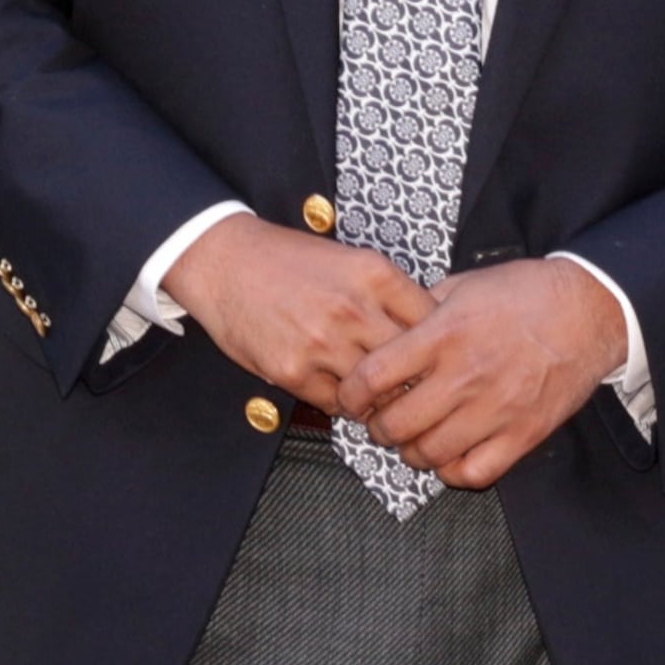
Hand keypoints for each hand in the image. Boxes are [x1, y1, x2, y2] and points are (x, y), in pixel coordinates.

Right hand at [163, 213, 433, 414]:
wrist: (225, 262)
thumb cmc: (287, 260)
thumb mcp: (350, 260)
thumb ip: (388, 293)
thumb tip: (428, 331)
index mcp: (374, 274)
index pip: (432, 321)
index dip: (439, 345)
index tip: (438, 357)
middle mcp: (353, 308)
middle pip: (410, 363)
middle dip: (415, 380)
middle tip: (416, 389)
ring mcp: (323, 342)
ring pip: (376, 391)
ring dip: (379, 399)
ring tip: (378, 397)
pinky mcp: (293, 371)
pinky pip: (336, 404)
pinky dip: (343, 404)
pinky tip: (340, 392)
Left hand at [339, 260, 627, 488]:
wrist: (589, 310)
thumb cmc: (525, 293)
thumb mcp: (465, 284)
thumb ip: (422, 308)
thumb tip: (386, 327)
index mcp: (443, 334)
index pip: (374, 376)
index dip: (351, 393)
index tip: (351, 396)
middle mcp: (464, 375)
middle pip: (396, 424)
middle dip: (377, 428)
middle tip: (379, 422)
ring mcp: (494, 409)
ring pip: (430, 454)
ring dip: (411, 452)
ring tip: (412, 440)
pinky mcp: (523, 434)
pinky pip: (474, 472)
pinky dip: (453, 471)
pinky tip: (450, 456)